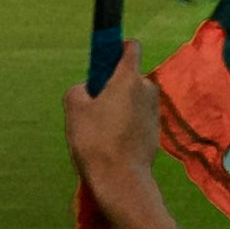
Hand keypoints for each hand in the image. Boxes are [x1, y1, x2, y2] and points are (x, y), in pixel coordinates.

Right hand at [63, 55, 162, 228]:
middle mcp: (147, 89)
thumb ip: (79, 89)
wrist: (121, 181)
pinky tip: (111, 144)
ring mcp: (153, 112)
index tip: (101, 64)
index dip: (115, 49)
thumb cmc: (96, 141)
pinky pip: (136, 118)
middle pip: (127, 77)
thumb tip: (87, 90)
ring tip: (100, 132)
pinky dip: (125, 125)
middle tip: (93, 109)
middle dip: (111, 87)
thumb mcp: (74, 109)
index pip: (131, 47)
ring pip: (131, 100)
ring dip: (117, 108)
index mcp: (129, 78)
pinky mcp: (155, 132)